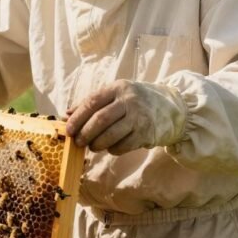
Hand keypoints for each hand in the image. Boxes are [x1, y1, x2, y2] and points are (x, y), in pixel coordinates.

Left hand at [64, 79, 186, 154]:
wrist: (170, 108)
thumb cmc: (135, 102)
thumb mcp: (115, 95)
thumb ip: (92, 104)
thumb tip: (67, 115)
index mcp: (117, 88)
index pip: (92, 102)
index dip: (77, 118)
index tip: (68, 130)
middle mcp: (129, 100)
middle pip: (100, 120)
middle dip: (85, 133)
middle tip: (78, 142)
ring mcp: (139, 117)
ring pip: (111, 135)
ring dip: (97, 144)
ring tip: (93, 146)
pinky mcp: (146, 133)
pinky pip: (123, 145)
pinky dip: (112, 149)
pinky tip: (110, 148)